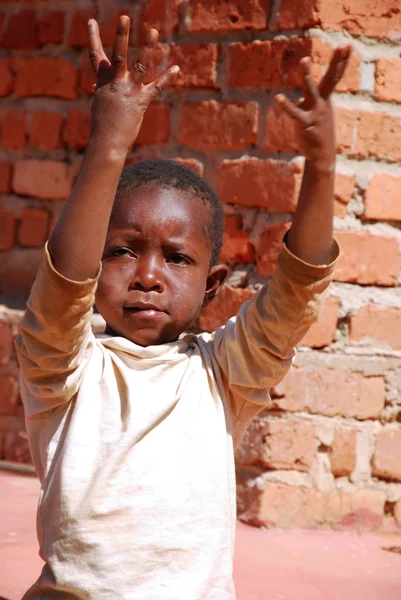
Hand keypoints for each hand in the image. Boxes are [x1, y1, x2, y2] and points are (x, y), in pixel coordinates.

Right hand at [88, 16, 178, 152]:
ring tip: (153, 31)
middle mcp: (116, 82)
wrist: (108, 141)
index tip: (91, 21)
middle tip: (124, 17)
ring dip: (147, 48)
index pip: (95, 56)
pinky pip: (157, 87)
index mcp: (103, 81)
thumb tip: (97, 86)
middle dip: (121, 35)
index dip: (93, 38)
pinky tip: (177, 67)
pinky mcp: (142, 101)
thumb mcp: (100, 103)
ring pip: (140, 65)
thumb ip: (102, 89)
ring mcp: (130, 91)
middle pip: (118, 54)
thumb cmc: (103, 124)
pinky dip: (167, 77)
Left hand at [275, 46, 350, 172]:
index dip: (341, 61)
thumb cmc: (317, 131)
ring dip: (307, 75)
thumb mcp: (318, 112)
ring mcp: (314, 112)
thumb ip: (313, 101)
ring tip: (305, 59)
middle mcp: (322, 103)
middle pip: (330, 78)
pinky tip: (278, 98)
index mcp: (325, 99)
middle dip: (337, 62)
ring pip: (310, 90)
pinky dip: (286, 106)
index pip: (335, 76)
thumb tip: (305, 95)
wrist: (321, 155)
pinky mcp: (304, 123)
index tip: (347, 45)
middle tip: (343, 44)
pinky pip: (294, 113)